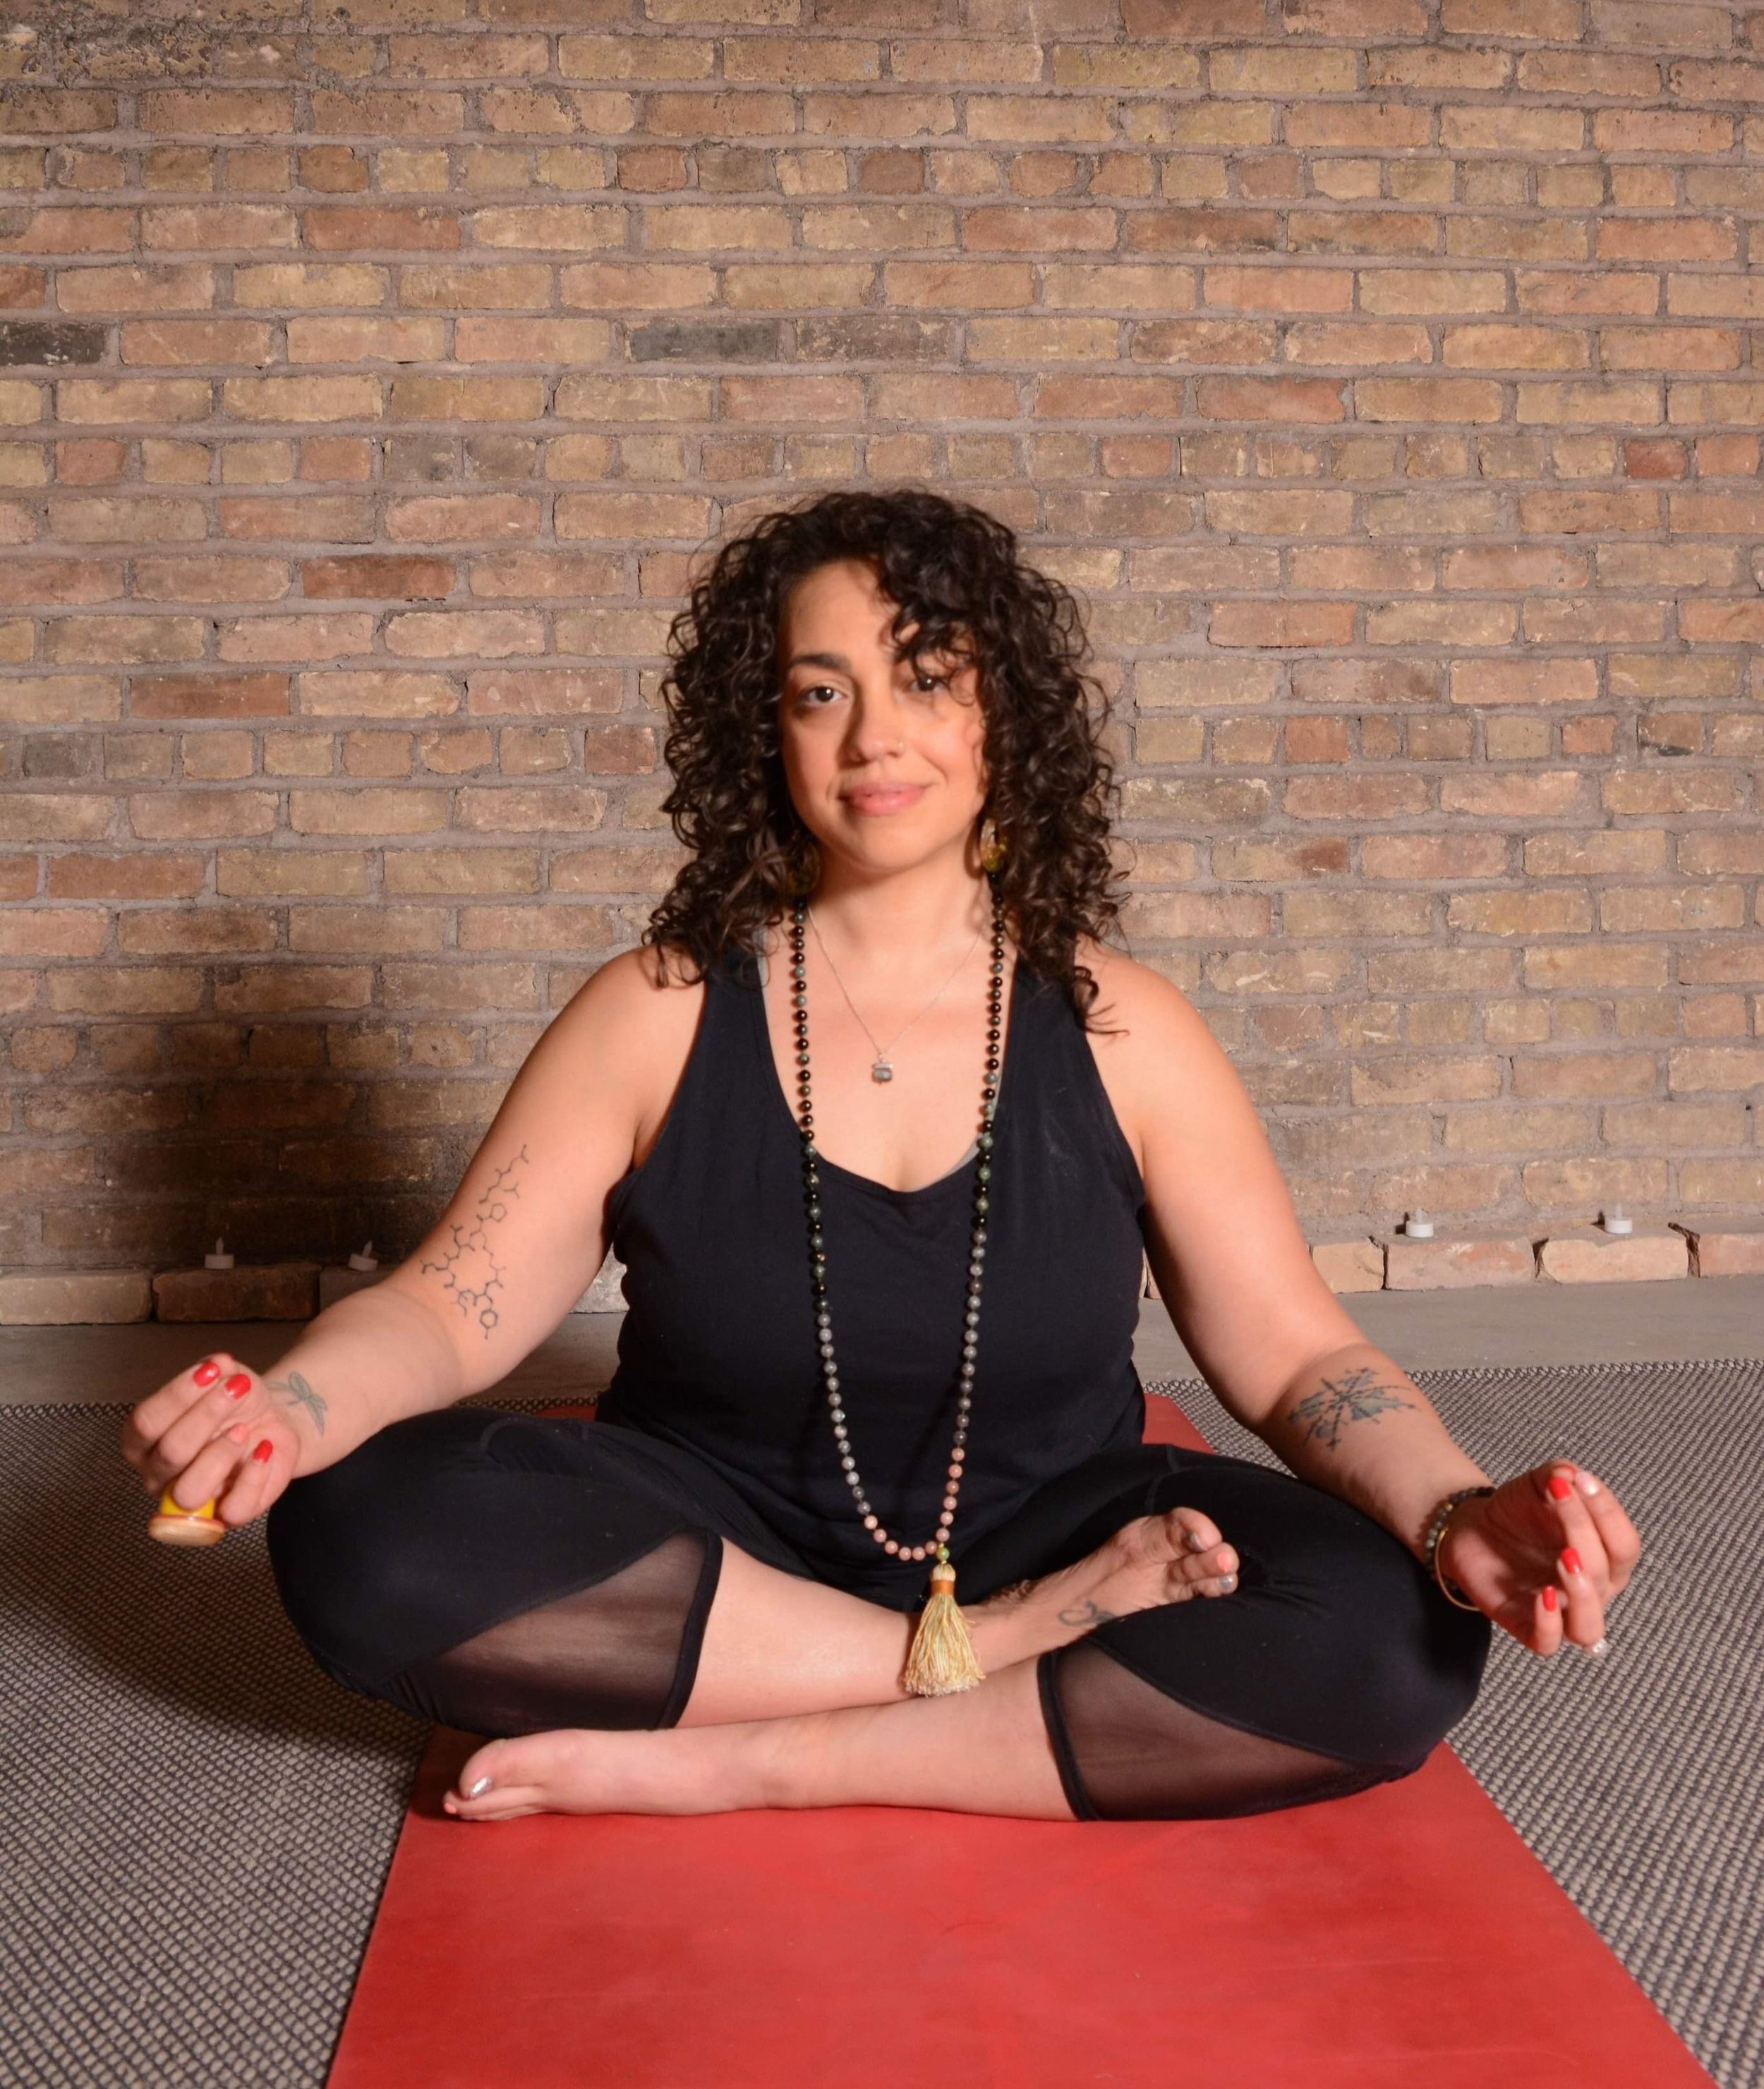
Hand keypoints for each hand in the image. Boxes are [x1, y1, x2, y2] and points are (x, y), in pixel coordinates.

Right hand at [120, 1350, 307, 1531]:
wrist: (272, 1423)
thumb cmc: (237, 1403)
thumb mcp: (225, 1377)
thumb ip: (215, 1371)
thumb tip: (216, 1365)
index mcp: (143, 1441)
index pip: (145, 1422)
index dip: (178, 1394)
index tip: (213, 1369)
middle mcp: (158, 1474)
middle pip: (170, 1452)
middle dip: (207, 1415)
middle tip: (237, 1388)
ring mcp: (190, 1500)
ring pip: (190, 1490)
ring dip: (222, 1452)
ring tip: (243, 1428)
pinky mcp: (227, 1514)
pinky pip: (233, 1510)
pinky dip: (254, 1474)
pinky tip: (263, 1449)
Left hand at [1437, 1461, 1640, 1656]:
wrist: (1474, 1527)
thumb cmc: (1519, 1511)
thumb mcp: (1540, 1485)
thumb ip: (1559, 1474)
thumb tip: (1570, 1474)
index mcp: (1606, 1559)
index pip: (1625, 1545)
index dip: (1608, 1512)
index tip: (1580, 1480)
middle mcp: (1592, 1591)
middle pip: (1605, 1574)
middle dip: (1584, 1531)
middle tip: (1559, 1498)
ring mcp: (1561, 1612)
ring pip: (1589, 1626)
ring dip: (1582, 1593)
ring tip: (1565, 1558)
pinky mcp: (1526, 1626)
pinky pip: (1548, 1644)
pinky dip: (1549, 1624)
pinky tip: (1543, 1595)